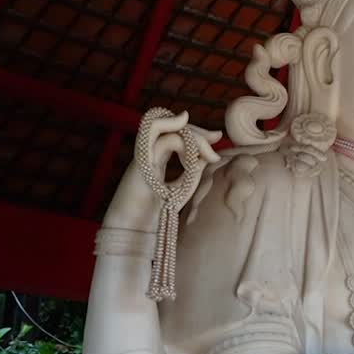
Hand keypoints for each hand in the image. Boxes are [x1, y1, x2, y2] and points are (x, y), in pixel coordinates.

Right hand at [103, 112, 222, 230]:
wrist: (135, 229)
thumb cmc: (156, 213)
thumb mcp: (182, 188)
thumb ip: (193, 169)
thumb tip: (207, 153)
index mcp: (156, 158)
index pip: (174, 133)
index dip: (196, 131)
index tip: (218, 136)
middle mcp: (147, 152)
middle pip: (168, 124)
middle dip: (196, 128)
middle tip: (217, 138)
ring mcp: (141, 155)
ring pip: (159, 125)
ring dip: (186, 129)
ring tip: (207, 141)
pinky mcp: (140, 163)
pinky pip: (158, 139)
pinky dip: (180, 139)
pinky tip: (194, 150)